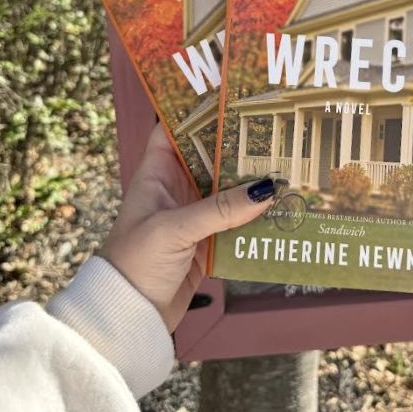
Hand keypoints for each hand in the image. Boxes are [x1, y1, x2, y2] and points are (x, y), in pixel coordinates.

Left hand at [100, 123, 274, 331]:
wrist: (126, 317)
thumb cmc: (134, 264)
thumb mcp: (174, 229)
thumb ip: (219, 209)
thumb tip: (266, 189)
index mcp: (157, 173)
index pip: (175, 128)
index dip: (197, 109)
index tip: (231, 94)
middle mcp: (176, 188)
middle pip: (211, 156)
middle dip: (239, 144)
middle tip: (274, 128)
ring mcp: (193, 215)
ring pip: (228, 188)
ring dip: (252, 181)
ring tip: (286, 162)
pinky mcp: (207, 241)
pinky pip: (236, 220)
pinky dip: (256, 215)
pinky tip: (280, 207)